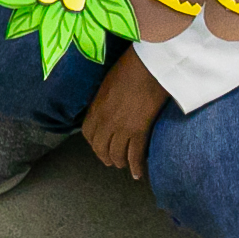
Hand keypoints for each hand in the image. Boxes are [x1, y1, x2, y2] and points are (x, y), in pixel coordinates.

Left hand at [84, 51, 168, 180]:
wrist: (150, 64)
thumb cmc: (132, 67)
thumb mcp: (108, 83)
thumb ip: (104, 101)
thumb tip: (107, 111)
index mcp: (96, 107)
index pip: (88, 134)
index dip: (94, 143)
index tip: (100, 145)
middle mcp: (106, 121)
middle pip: (101, 148)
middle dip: (106, 157)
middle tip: (112, 160)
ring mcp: (122, 128)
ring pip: (117, 155)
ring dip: (120, 163)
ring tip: (125, 165)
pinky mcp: (139, 131)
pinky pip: (135, 155)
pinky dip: (136, 167)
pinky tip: (138, 173)